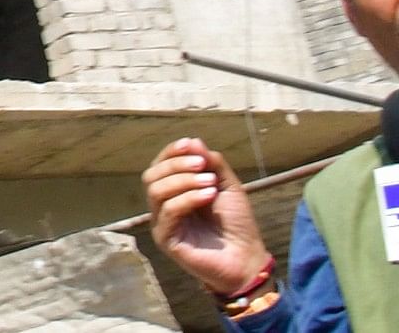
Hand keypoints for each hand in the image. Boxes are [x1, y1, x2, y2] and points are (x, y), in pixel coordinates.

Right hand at [143, 138, 271, 299]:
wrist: (247, 256)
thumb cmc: (237, 223)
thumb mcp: (227, 186)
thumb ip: (211, 164)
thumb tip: (193, 141)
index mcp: (174, 191)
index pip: (160, 166)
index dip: (171, 152)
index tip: (189, 145)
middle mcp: (163, 206)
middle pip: (151, 176)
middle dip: (175, 165)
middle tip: (202, 165)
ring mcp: (162, 223)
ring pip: (156, 192)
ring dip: (183, 180)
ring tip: (210, 182)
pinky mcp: (165, 239)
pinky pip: (168, 211)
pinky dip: (188, 198)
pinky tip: (208, 196)